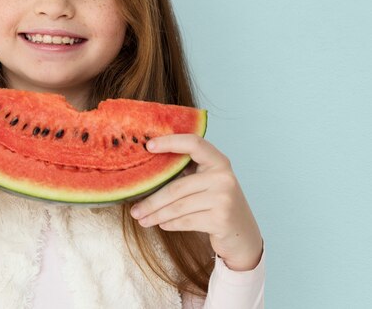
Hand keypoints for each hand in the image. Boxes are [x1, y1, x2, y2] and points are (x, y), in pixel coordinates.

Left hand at [130, 134, 262, 270]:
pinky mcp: (221, 219)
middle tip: (133, 210)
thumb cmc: (217, 203)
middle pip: (177, 187)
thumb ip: (187, 171)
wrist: (243, 235)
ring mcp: (224, 198)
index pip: (194, 143)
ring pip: (178, 206)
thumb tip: (147, 168)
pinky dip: (170, 224)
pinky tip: (161, 224)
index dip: (170, 142)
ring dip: (156, 215)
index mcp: (219, 161)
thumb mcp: (207, 182)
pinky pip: (186, 221)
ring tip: (141, 219)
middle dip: (151, 200)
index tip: (148, 146)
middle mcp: (223, 177)